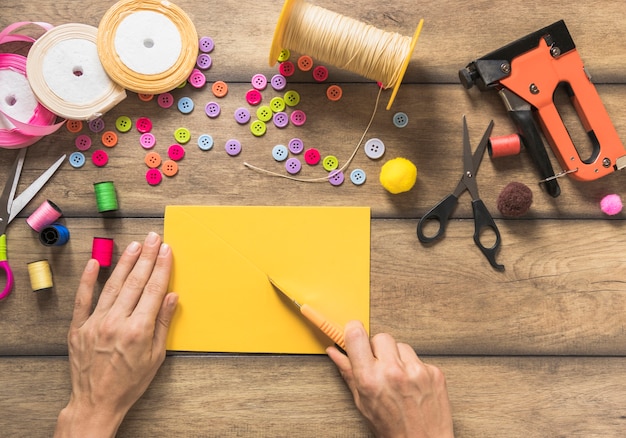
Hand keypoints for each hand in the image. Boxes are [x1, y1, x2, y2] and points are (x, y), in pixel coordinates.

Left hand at [54, 232, 177, 437]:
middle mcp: (116, 322)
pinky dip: (88, 280)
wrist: (96, 402)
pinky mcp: (78, 327)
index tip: (167, 250)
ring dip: (125, 263)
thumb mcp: (156, 357)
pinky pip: (83, 299)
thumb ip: (162, 324)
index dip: (161, 267)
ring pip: (112, 285)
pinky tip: (94, 263)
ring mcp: (95, 323)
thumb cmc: (129, 383)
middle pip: (135, 282)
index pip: (153, 289)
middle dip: (146, 257)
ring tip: (134, 246)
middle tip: (153, 239)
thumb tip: (170, 297)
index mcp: (138, 330)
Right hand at [327, 321, 453, 437]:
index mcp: (370, 380)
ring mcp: (416, 371)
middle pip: (380, 337)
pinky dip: (413, 368)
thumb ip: (349, 373)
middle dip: (377, 348)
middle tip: (378, 364)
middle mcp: (393, 372)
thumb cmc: (392, 429)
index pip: (356, 335)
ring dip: (397, 357)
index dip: (353, 330)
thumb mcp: (363, 403)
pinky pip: (418, 358)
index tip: (353, 332)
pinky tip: (411, 384)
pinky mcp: (434, 373)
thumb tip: (335, 352)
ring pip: (401, 345)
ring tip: (397, 378)